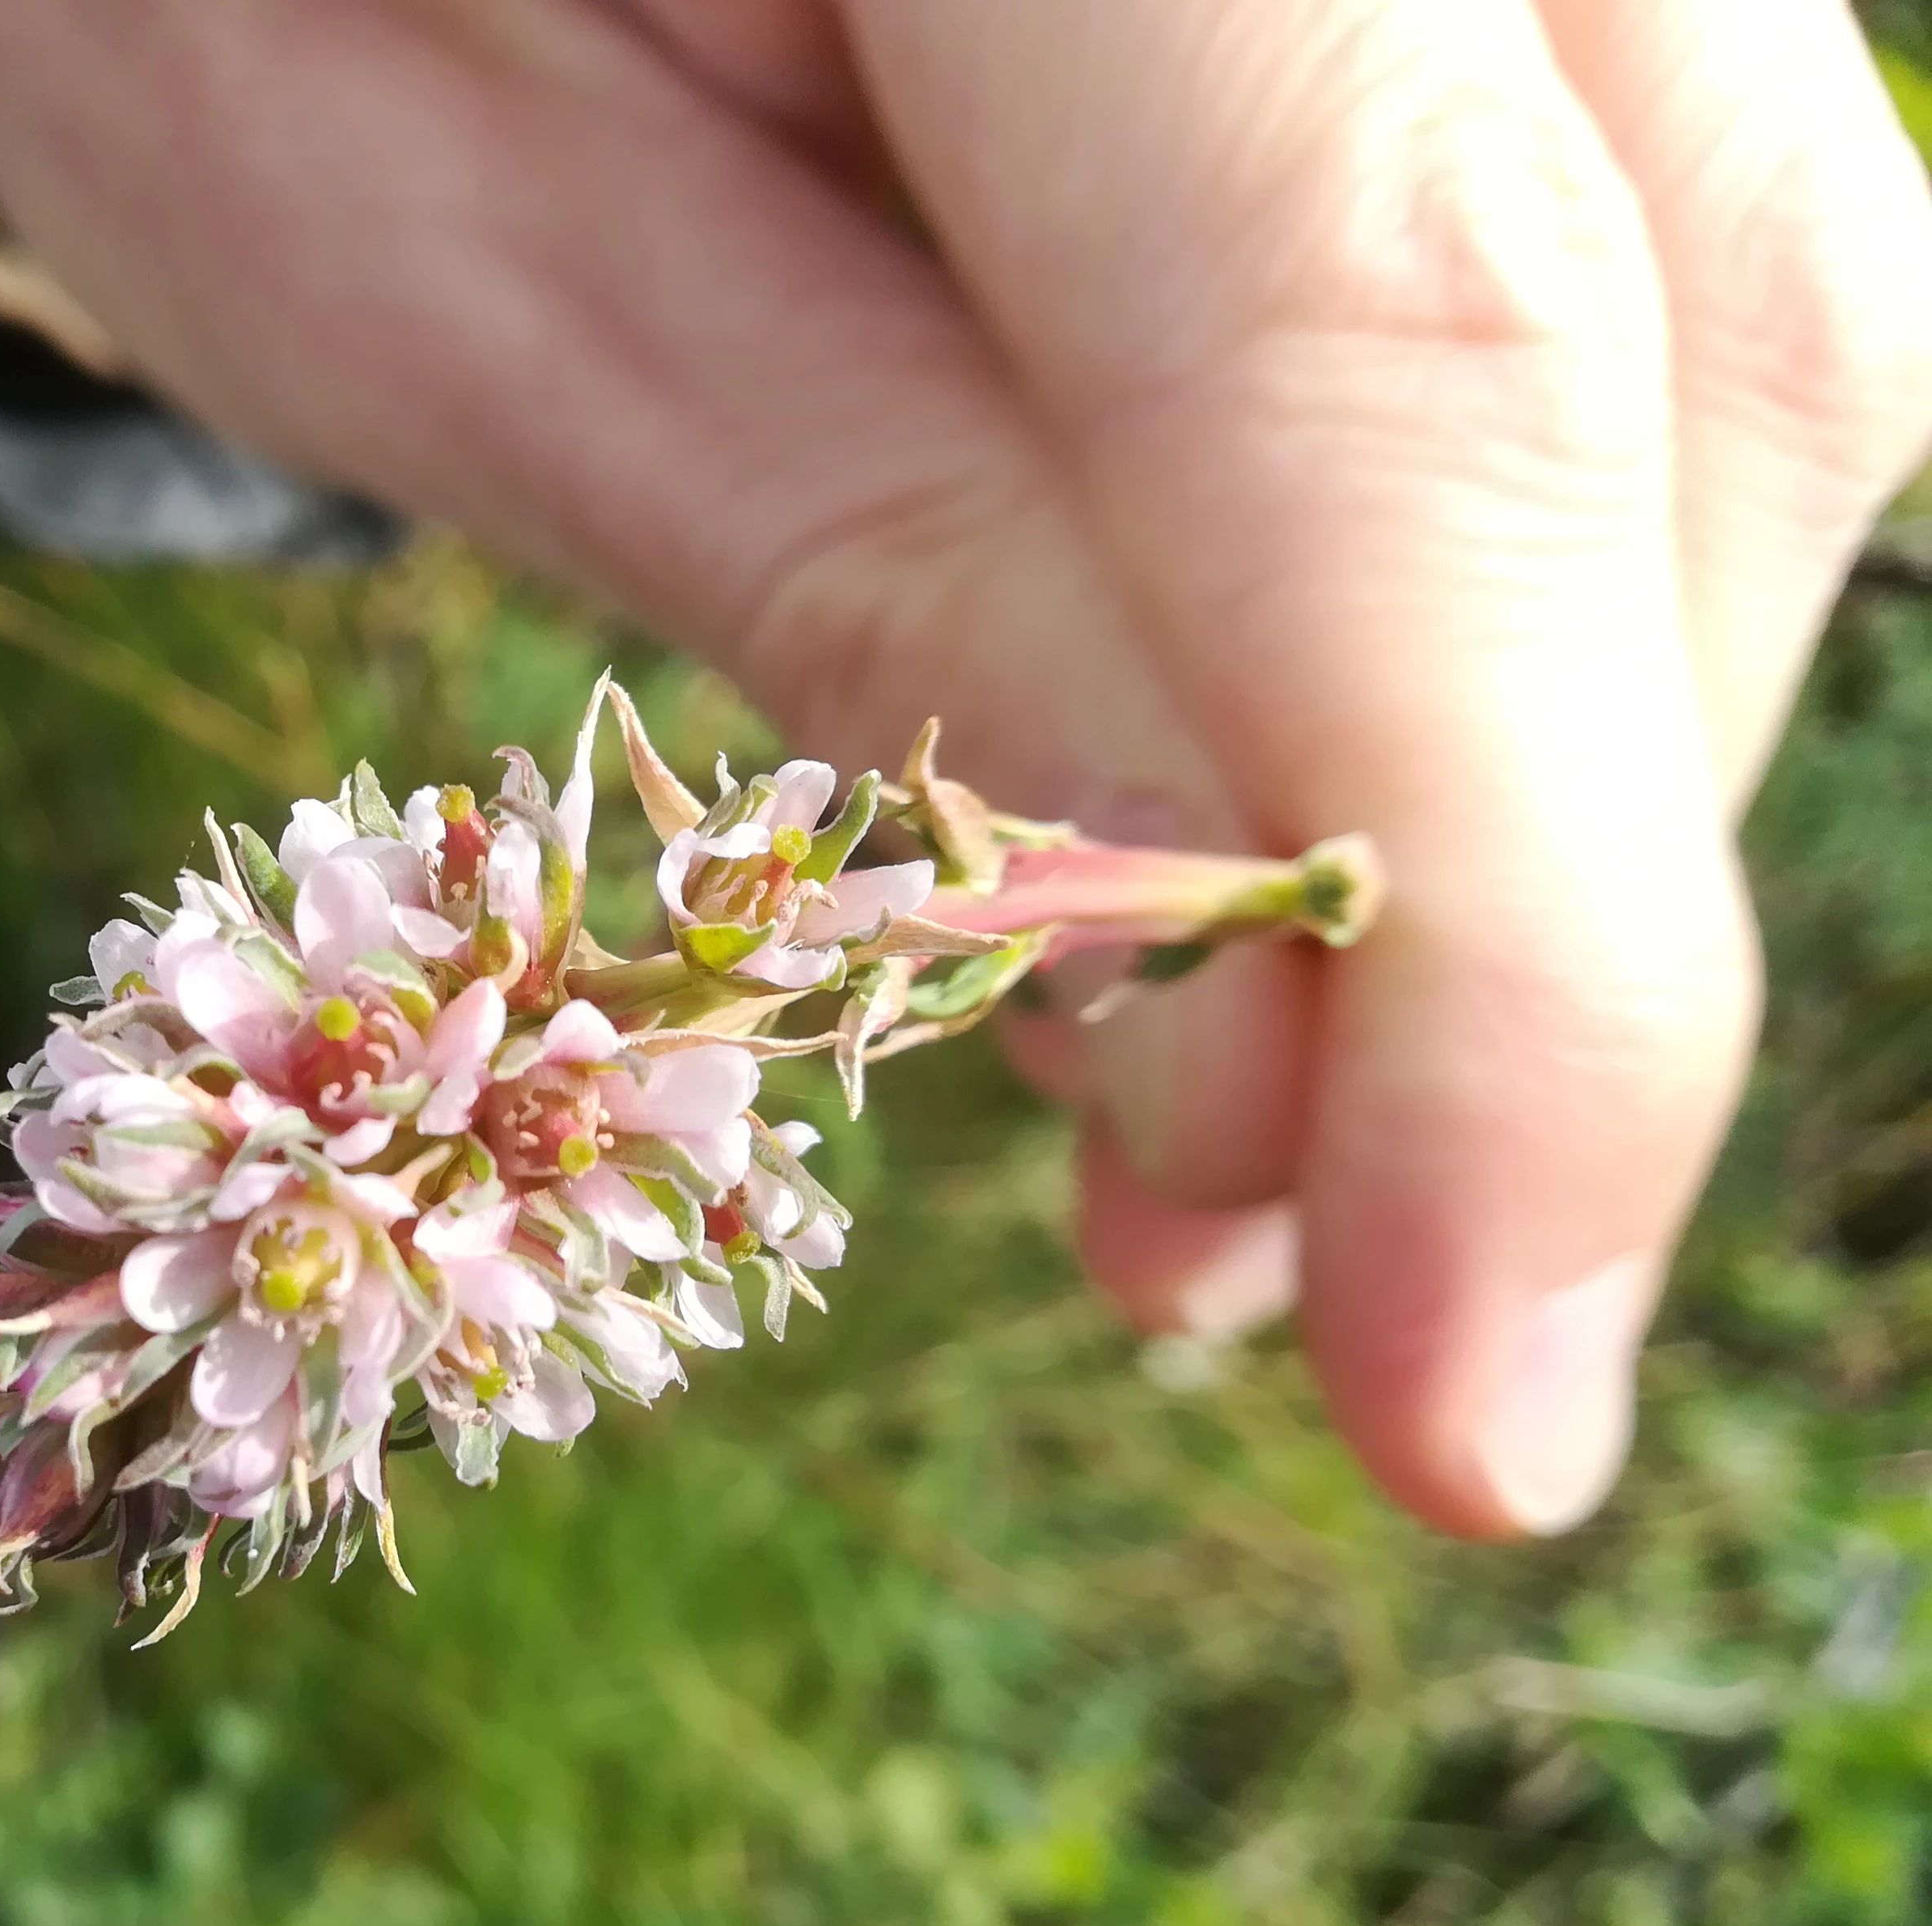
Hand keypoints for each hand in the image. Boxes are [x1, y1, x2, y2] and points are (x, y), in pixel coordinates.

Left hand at [0, 0, 1931, 1535]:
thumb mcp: (450, 278)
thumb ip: (882, 577)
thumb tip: (1253, 1054)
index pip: (1416, 348)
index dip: (1500, 926)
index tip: (1470, 1412)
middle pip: (1678, 342)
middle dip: (1523, 903)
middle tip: (1274, 1277)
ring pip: (1719, 322)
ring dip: (1525, 787)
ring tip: (1231, 1108)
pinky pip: (1613, 270)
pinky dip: (1474, 605)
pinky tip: (1269, 825)